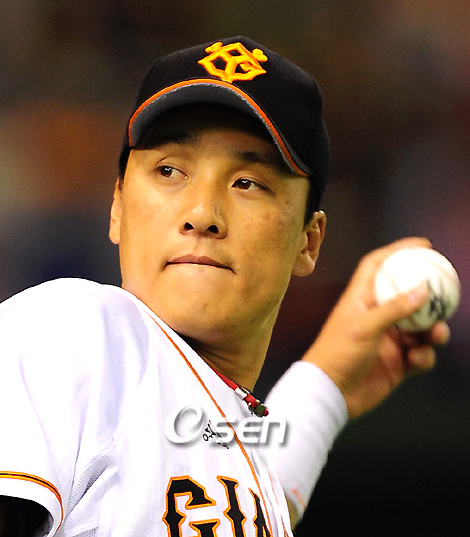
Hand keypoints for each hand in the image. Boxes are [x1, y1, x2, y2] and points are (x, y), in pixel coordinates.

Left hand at [302, 237, 449, 418]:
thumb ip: (394, 308)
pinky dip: (424, 356)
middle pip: (407, 297)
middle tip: (447, 294)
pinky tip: (417, 360)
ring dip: (432, 329)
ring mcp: (388, 340)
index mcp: (361, 299)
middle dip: (428, 296)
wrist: (331, 393)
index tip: (424, 246)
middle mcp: (376, 316)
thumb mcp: (364, 326)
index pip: (378, 266)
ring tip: (437, 333)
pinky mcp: (397, 363)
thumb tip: (423, 289)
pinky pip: (420, 355)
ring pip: (420, 328)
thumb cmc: (338, 353)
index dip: (398, 251)